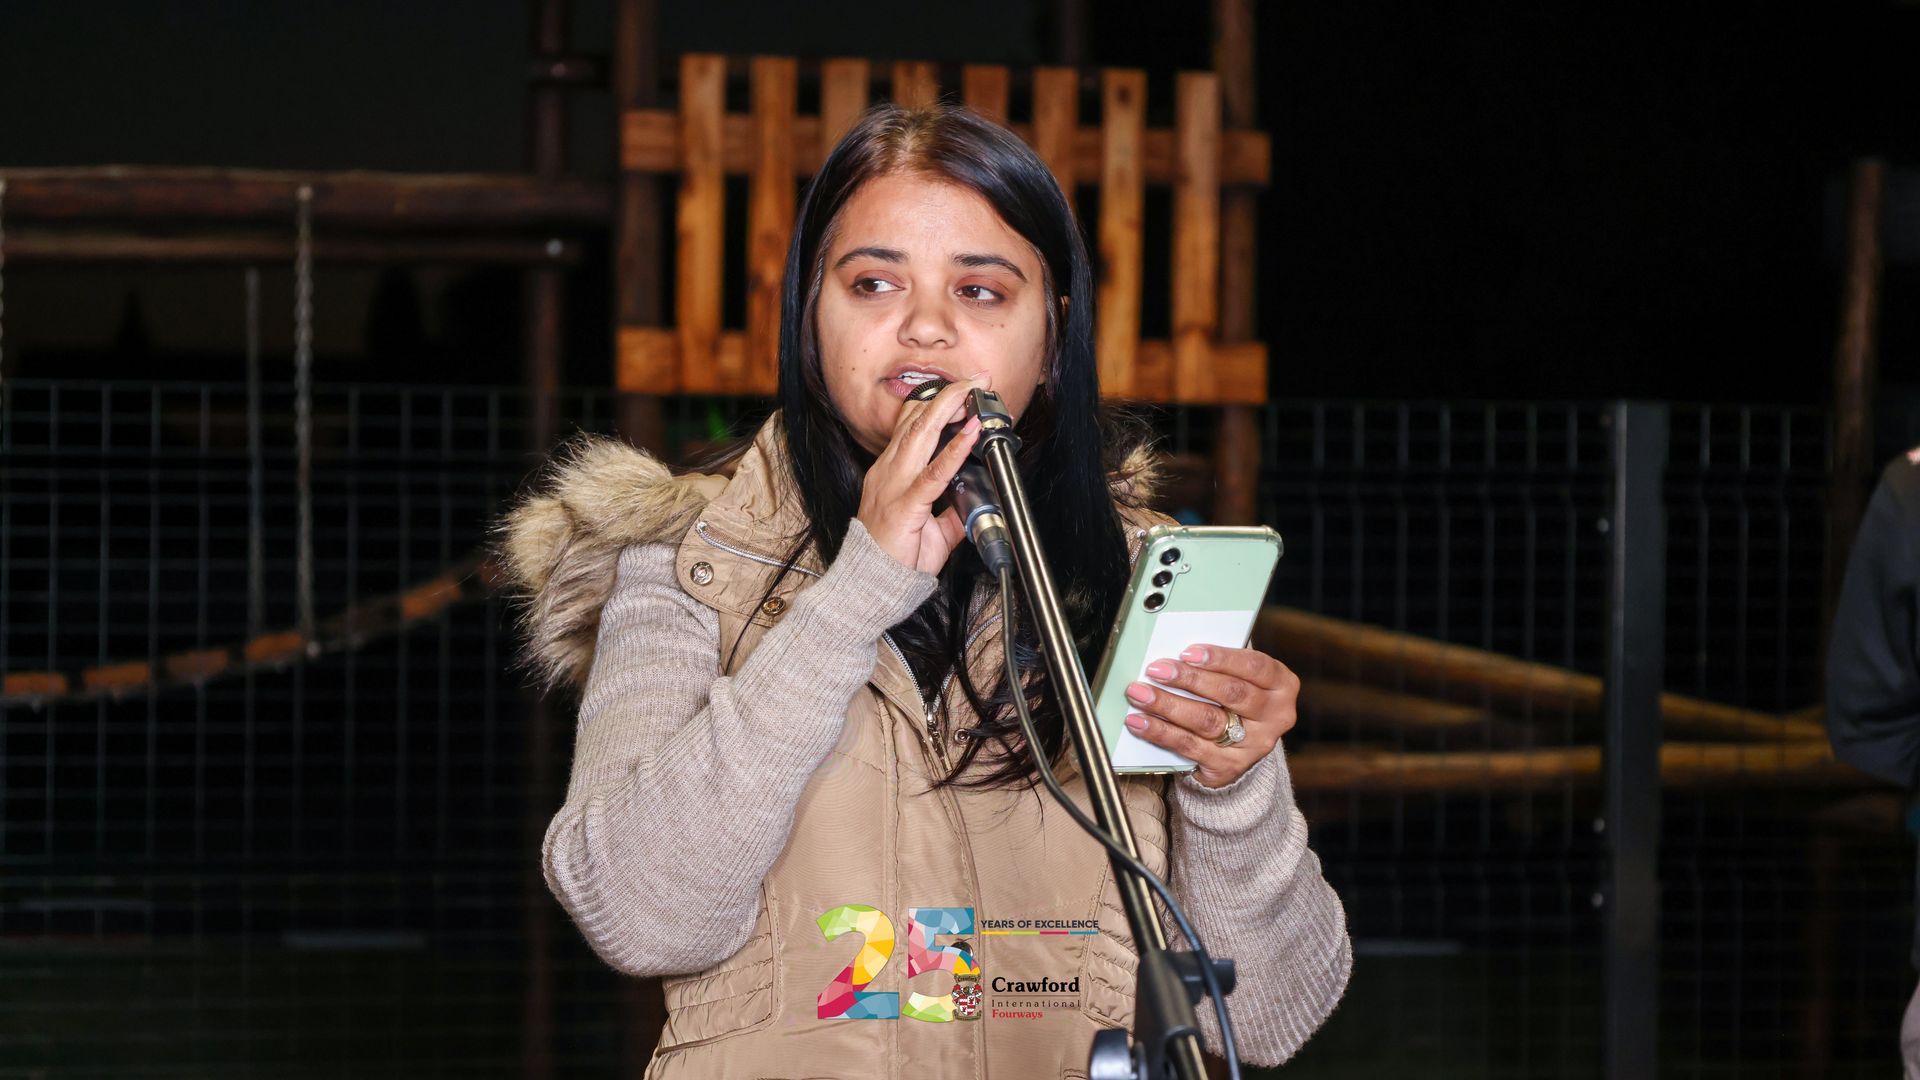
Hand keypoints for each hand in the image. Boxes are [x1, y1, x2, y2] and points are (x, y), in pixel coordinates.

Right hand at [855, 374, 989, 574]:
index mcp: (890, 472)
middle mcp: (889, 471)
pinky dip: (955, 449)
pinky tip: (970, 432)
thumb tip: (975, 502)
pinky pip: (933, 472)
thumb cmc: (894, 558)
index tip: (960, 386)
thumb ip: (952, 512)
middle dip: (948, 394)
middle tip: (975, 377)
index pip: (911, 426)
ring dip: (950, 407)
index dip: (936, 402)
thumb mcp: (930, 530)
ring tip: (972, 390)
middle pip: (917, 420)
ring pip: (921, 434)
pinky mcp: (905, 503)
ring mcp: (894, 484)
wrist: (873, 586)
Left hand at [1121, 644, 1299, 788]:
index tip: (1187, 652)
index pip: (1254, 666)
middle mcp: (1274, 716)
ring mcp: (1253, 744)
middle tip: (1157, 670)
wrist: (1241, 750)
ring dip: (1168, 705)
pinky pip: (1189, 746)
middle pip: (1230, 693)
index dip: (1220, 658)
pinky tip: (1140, 721)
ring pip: (1207, 721)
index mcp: (1281, 685)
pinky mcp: (1228, 766)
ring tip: (1140, 693)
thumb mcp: (1241, 678)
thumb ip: (1220, 664)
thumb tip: (1177, 651)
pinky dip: (1161, 732)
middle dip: (1189, 679)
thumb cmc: (1236, 700)